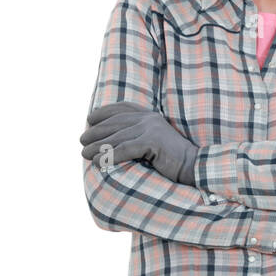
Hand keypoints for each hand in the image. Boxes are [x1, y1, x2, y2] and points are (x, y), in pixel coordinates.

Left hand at [79, 101, 201, 184]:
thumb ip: (137, 136)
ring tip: (84, 154)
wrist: (193, 167)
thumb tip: (111, 140)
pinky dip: (108, 156)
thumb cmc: (172, 160)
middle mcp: (149, 119)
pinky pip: (124, 149)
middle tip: (81, 141)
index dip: (104, 112)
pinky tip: (98, 162)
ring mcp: (151, 129)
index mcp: (150, 115)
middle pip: (115, 123)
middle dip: (95, 132)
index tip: (90, 119)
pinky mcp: (152, 142)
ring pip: (116, 137)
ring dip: (97, 146)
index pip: (122, 108)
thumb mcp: (153, 142)